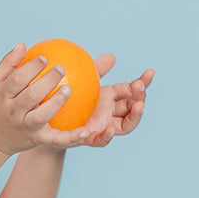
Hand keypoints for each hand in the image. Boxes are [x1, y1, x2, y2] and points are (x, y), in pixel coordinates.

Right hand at [0, 44, 93, 156]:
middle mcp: (13, 111)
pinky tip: (86, 130)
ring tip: (69, 89)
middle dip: (48, 81)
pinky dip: (71, 137)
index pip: (18, 79)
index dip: (32, 67)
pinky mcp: (36, 139)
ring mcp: (24, 126)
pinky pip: (55, 139)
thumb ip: (8, 64)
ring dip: (56, 103)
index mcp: (3, 95)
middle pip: (31, 95)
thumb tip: (23, 44)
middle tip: (61, 68)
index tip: (45, 58)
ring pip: (41, 116)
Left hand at [36, 54, 154, 149]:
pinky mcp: (89, 140)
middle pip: (133, 109)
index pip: (132, 90)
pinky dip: (105, 136)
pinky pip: (99, 140)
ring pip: (124, 126)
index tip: (150, 72)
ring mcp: (102, 127)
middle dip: (140, 98)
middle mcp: (111, 114)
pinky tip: (108, 130)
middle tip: (140, 88)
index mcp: (112, 98)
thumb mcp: (82, 81)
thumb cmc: (66, 96)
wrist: (48, 118)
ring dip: (134, 117)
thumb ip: (96, 71)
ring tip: (138, 106)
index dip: (142, 83)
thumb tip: (112, 57)